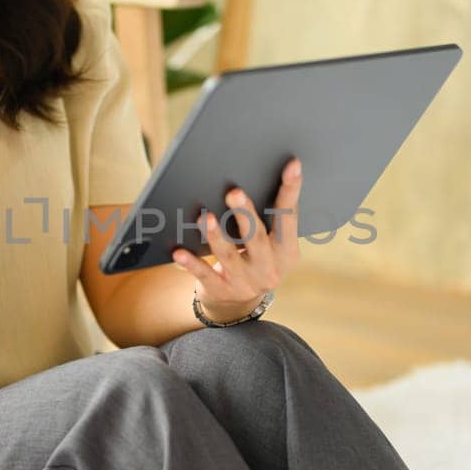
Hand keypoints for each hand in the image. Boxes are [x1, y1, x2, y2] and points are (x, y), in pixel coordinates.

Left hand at [171, 158, 302, 322]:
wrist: (239, 304)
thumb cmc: (254, 258)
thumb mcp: (271, 245)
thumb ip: (266, 220)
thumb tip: (245, 180)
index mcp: (286, 251)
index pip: (289, 217)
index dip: (291, 190)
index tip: (292, 165)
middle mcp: (269, 268)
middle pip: (257, 237)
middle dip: (245, 214)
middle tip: (234, 192)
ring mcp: (245, 282)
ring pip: (229, 256)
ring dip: (216, 235)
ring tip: (204, 217)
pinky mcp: (222, 291)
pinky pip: (204, 275)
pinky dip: (191, 263)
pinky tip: (178, 252)